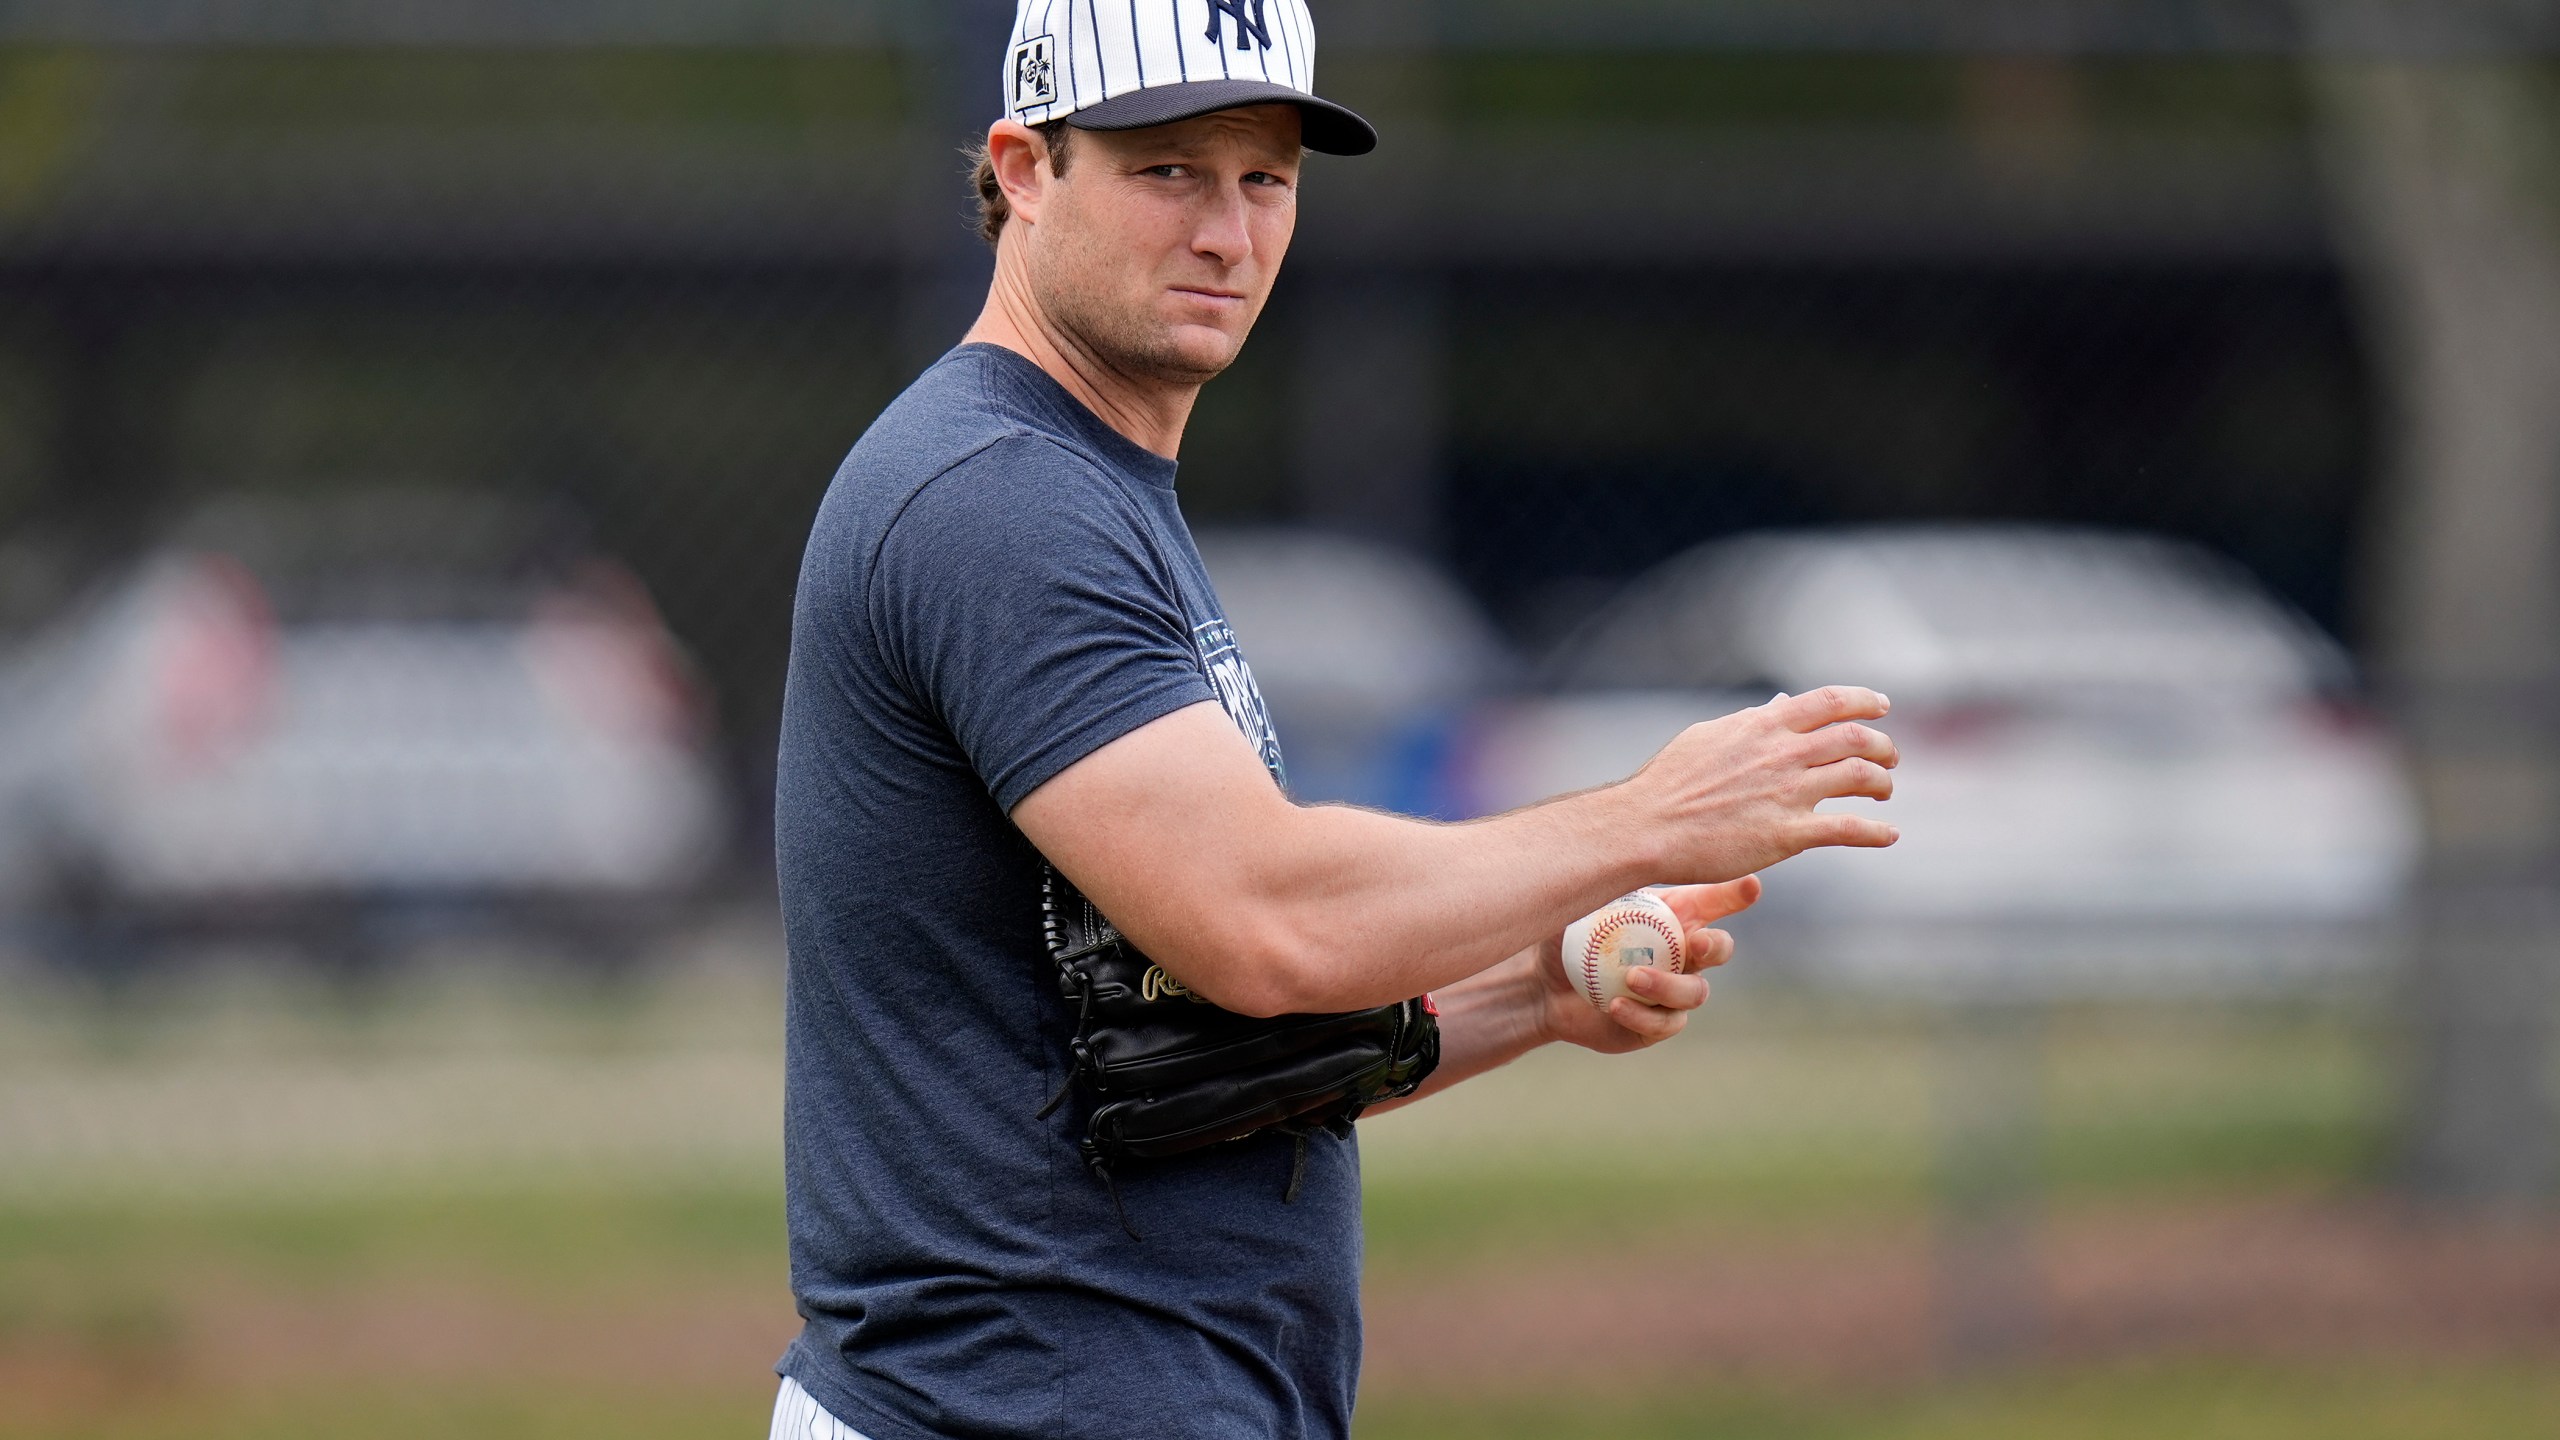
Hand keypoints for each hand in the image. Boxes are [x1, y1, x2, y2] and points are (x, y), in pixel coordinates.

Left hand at [1533, 876, 1761, 1053]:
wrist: (1544, 986)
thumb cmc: (1569, 935)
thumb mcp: (1581, 903)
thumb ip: (1602, 881)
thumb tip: (1609, 850)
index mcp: (1674, 915)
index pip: (1714, 901)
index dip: (1736, 894)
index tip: (1750, 886)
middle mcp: (1683, 953)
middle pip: (1719, 949)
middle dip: (1716, 946)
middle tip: (1696, 943)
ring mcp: (1674, 991)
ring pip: (1694, 992)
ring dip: (1667, 985)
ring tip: (1633, 978)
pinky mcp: (1658, 1024)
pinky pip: (1663, 1022)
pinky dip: (1641, 1014)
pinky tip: (1616, 1005)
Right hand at [1620, 686, 1899, 884]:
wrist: (1647, 826)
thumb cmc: (1669, 783)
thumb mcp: (1709, 737)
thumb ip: (1749, 722)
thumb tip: (1778, 707)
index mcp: (1763, 726)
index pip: (1830, 701)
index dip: (1864, 701)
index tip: (1881, 707)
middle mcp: (1783, 754)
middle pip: (1855, 738)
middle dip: (1882, 746)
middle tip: (1889, 757)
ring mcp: (1788, 793)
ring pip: (1860, 777)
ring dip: (1882, 783)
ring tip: (1884, 791)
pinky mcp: (1787, 834)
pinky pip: (1847, 829)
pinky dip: (1876, 831)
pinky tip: (1889, 835)